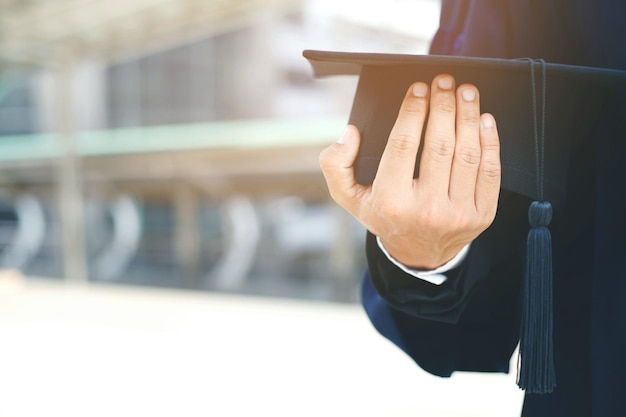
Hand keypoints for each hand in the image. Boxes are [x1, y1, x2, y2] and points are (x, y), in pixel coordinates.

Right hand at [319, 74, 500, 269]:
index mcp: (391, 201)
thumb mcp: (348, 196)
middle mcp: (425, 209)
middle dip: (444, 106)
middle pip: (439, 145)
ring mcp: (457, 214)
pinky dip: (489, 141)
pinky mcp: (482, 215)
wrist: (419, 254)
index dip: (413, 111)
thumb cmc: (383, 214)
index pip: (403, 145)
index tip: (418, 88)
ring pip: (467, 154)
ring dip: (469, 116)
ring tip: (466, 91)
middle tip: (445, 81)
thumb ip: (335, 164)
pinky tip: (484, 118)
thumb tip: (351, 133)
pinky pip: (490, 172)